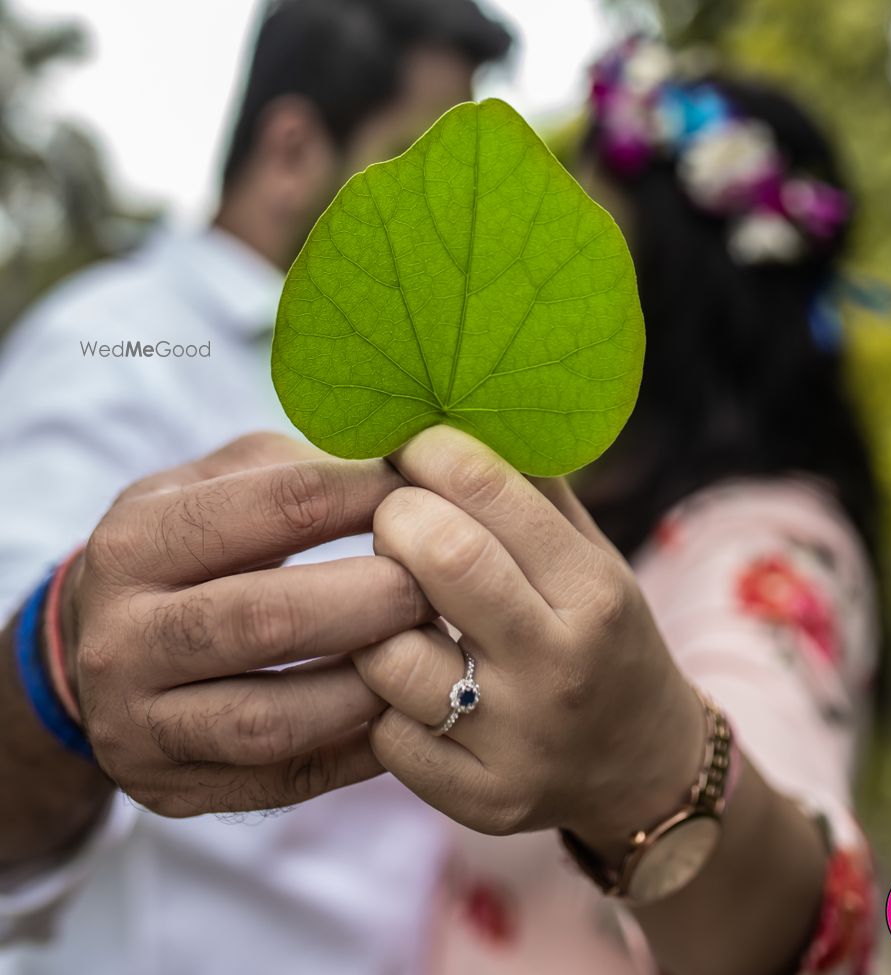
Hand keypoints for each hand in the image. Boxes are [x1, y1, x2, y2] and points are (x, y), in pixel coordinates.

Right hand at [62, 432, 432, 816]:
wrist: (93, 651)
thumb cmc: (187, 546)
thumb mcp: (214, 482)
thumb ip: (298, 466)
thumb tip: (404, 456)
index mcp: (135, 540)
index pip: (278, 506)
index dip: (369, 496)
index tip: (429, 492)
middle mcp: (120, 638)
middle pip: (269, 620)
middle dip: (376, 599)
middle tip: (441, 584)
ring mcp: (137, 726)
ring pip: (273, 720)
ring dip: (370, 686)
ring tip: (429, 650)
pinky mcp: (168, 790)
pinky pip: (283, 781)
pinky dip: (356, 751)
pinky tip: (406, 714)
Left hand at [351, 425, 706, 857]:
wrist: (645, 769)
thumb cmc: (602, 635)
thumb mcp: (590, 554)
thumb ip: (528, 487)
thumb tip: (450, 409)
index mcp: (594, 591)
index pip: (487, 491)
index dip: (429, 453)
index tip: (409, 445)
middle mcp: (560, 667)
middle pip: (437, 556)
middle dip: (394, 517)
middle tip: (395, 517)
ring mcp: (518, 743)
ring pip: (388, 651)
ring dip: (376, 615)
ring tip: (399, 605)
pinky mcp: (481, 801)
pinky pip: (383, 733)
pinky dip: (381, 698)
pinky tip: (408, 680)